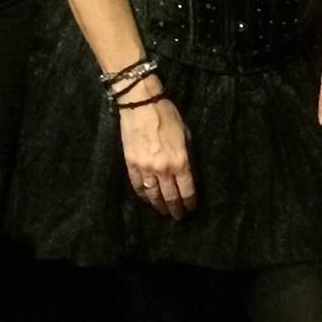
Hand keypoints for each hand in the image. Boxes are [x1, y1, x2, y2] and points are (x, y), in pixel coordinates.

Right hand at [118, 87, 196, 219]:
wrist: (140, 104)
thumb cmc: (167, 114)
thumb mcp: (186, 134)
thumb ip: (187, 155)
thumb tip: (189, 172)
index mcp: (180, 161)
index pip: (187, 191)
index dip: (189, 203)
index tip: (191, 209)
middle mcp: (163, 169)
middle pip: (171, 197)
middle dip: (176, 209)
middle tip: (178, 217)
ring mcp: (145, 168)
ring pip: (153, 195)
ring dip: (159, 206)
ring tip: (163, 212)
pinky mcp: (131, 164)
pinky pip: (138, 186)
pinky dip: (143, 195)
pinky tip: (148, 199)